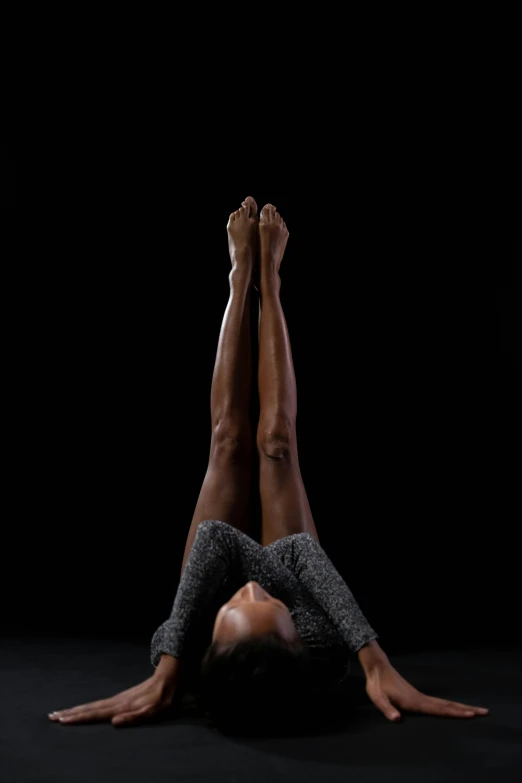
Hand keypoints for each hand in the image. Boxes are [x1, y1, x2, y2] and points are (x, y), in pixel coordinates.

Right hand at [48, 671, 178, 726]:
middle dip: (71, 714)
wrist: (168, 677)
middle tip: (52, 716)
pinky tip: (82, 710)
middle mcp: (116, 702)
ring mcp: (118, 699)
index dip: (79, 718)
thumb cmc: (163, 697)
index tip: (62, 720)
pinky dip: (88, 708)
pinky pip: (100, 704)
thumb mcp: (154, 710)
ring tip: (61, 713)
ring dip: (76, 710)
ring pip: (93, 706)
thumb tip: (114, 722)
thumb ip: (135, 717)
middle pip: (90, 709)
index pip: (96, 713)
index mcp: (122, 706)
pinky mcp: (121, 699)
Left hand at [358, 642, 488, 721]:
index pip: (439, 709)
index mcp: (415, 702)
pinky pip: (438, 703)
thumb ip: (387, 709)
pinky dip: (450, 707)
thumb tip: (397, 719)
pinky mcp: (418, 696)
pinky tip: (453, 709)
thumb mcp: (377, 698)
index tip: (471, 715)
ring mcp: (421, 697)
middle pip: (448, 705)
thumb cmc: (376, 685)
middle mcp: (421, 699)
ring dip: (461, 707)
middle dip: (466, 709)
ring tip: (475, 710)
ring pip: (445, 703)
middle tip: (485, 712)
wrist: (377, 667)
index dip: (455, 713)